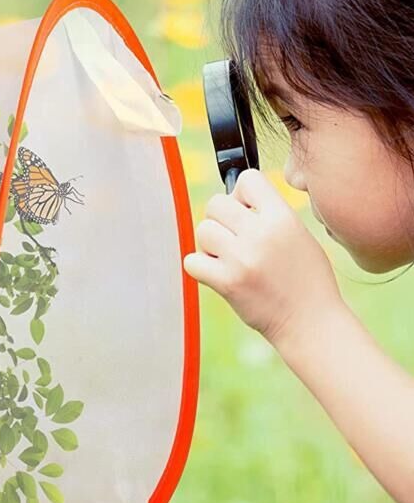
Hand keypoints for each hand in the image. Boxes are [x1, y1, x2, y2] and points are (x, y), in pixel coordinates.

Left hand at [182, 168, 342, 345]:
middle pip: (216, 203)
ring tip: (230, 258)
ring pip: (202, 230)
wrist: (311, 323)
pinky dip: (200, 267)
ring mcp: (242, 258)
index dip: (241, 193)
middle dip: (221, 219)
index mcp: (282, 218)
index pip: (247, 179)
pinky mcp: (227, 282)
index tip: (247, 211)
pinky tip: (219, 273)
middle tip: (235, 239)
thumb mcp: (298, 234)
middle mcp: (261, 234)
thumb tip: (233, 194)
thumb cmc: (306, 279)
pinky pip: (191, 260)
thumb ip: (269, 213)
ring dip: (210, 244)